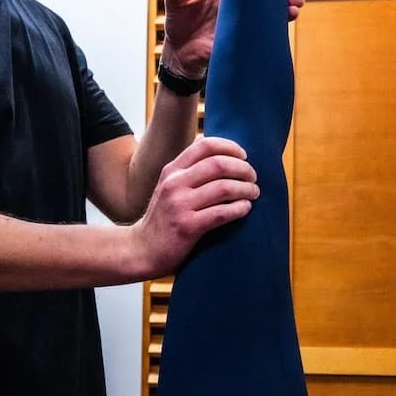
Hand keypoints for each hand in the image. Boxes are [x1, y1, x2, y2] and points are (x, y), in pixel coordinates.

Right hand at [129, 135, 258, 276]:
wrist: (142, 249)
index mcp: (172, 170)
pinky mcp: (187, 226)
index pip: (205, 146)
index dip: (230, 147)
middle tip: (253, 178)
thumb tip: (225, 158)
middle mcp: (174, 183)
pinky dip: (239, 209)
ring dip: (245, 189)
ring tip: (253, 193)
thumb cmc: (163, 218)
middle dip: (243, 169)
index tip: (244, 156)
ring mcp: (179, 204)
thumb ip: (189, 172)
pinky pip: (221, 212)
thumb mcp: (169, 187)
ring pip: (224, 187)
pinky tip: (245, 209)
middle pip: (218, 164)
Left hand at [161, 0, 304, 75]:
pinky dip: (267, 36)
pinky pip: (255, 40)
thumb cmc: (178, 25)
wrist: (178, 54)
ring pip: (264, 19)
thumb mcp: (175, 6)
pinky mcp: (237, 45)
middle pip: (262, 1)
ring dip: (280, 16)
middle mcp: (235, 10)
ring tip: (294, 11)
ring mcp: (238, 28)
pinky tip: (279, 33)